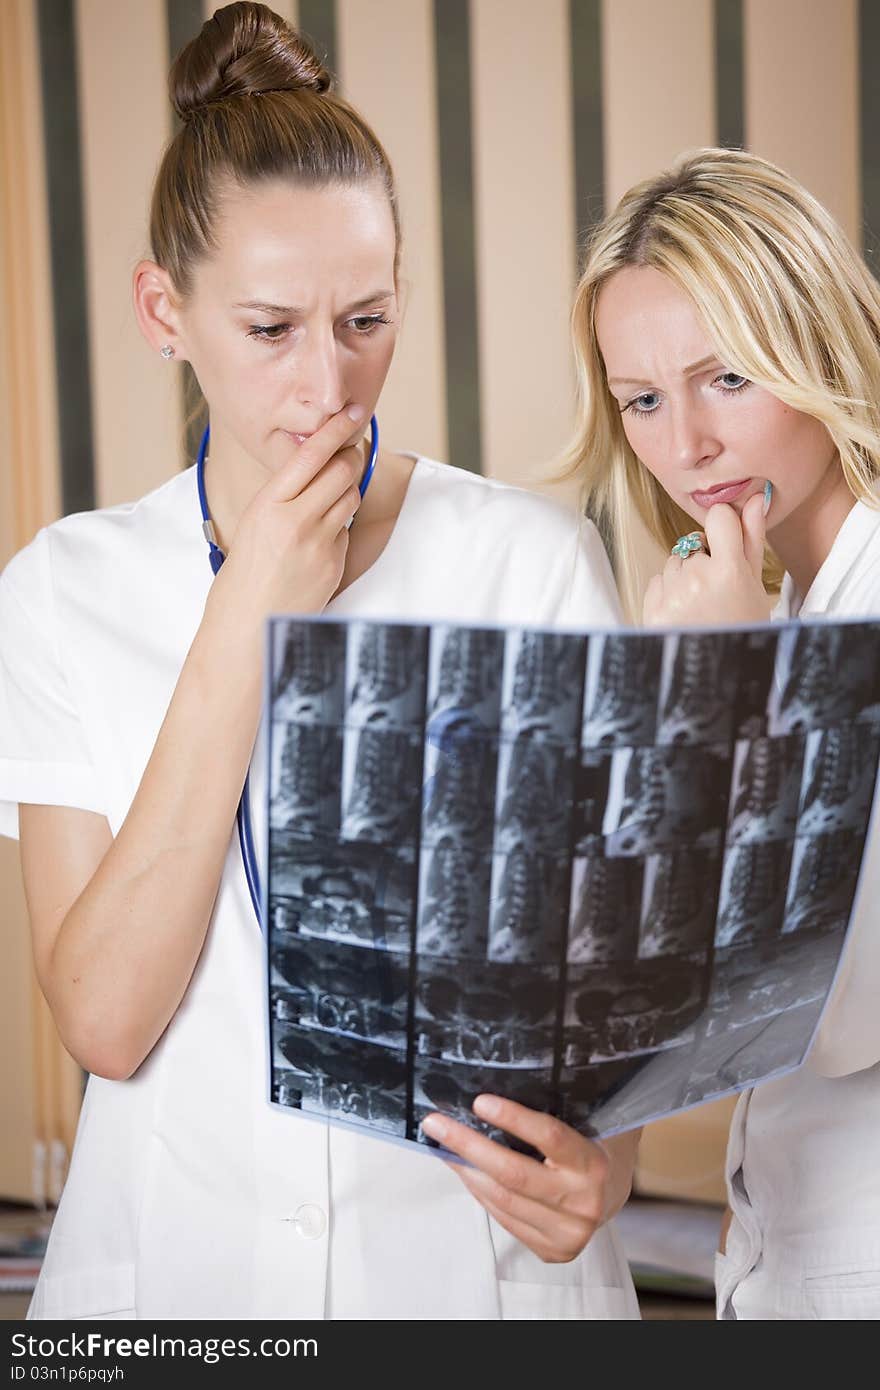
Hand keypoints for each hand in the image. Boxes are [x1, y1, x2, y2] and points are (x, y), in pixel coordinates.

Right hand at [209, 404, 367, 626]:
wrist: (247, 626)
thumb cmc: (242, 575)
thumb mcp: (252, 524)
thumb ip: (282, 496)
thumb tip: (315, 468)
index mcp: (267, 505)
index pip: (311, 455)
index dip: (336, 430)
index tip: (352, 414)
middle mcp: (295, 521)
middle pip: (341, 471)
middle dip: (351, 456)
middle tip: (351, 449)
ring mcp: (319, 544)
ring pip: (350, 497)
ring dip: (347, 488)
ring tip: (332, 493)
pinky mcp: (335, 564)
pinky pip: (346, 531)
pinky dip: (339, 525)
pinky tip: (320, 537)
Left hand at [421, 1096, 638, 1262]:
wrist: (612, 1194)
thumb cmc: (589, 1147)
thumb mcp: (583, 1124)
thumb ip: (553, 1112)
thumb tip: (491, 1094)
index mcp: (595, 1164)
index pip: (550, 1136)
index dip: (513, 1118)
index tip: (479, 1102)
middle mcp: (584, 1202)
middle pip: (514, 1174)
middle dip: (469, 1146)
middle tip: (436, 1123)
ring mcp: (569, 1232)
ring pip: (502, 1199)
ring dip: (466, 1170)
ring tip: (442, 1146)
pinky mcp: (554, 1251)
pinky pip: (504, 1217)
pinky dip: (480, 1192)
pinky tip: (466, 1172)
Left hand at [642, 490, 769, 627]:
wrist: (712, 674)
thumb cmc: (740, 628)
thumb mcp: (754, 586)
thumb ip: (752, 539)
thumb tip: (753, 499)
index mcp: (729, 571)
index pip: (719, 517)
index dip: (723, 526)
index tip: (727, 541)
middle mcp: (697, 578)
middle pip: (695, 542)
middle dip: (704, 559)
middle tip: (718, 591)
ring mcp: (671, 592)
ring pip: (674, 561)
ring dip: (685, 575)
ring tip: (701, 604)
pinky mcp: (651, 606)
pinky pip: (658, 579)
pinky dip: (668, 590)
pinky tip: (685, 611)